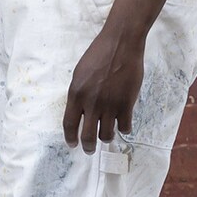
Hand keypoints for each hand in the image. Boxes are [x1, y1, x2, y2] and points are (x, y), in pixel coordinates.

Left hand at [62, 27, 145, 151]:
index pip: (69, 124)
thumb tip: (79, 111)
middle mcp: (91, 103)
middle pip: (88, 135)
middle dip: (88, 146)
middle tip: (89, 150)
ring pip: (107, 134)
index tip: (72, 144)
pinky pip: (125, 126)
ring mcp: (110, 105)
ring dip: (106, 137)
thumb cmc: (98, 56)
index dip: (70, 137)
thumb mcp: (79, 74)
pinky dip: (124, 129)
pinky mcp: (127, 104)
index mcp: (76, 94)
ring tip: (107, 135)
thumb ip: (79, 94)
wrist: (120, 46)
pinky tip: (123, 126)